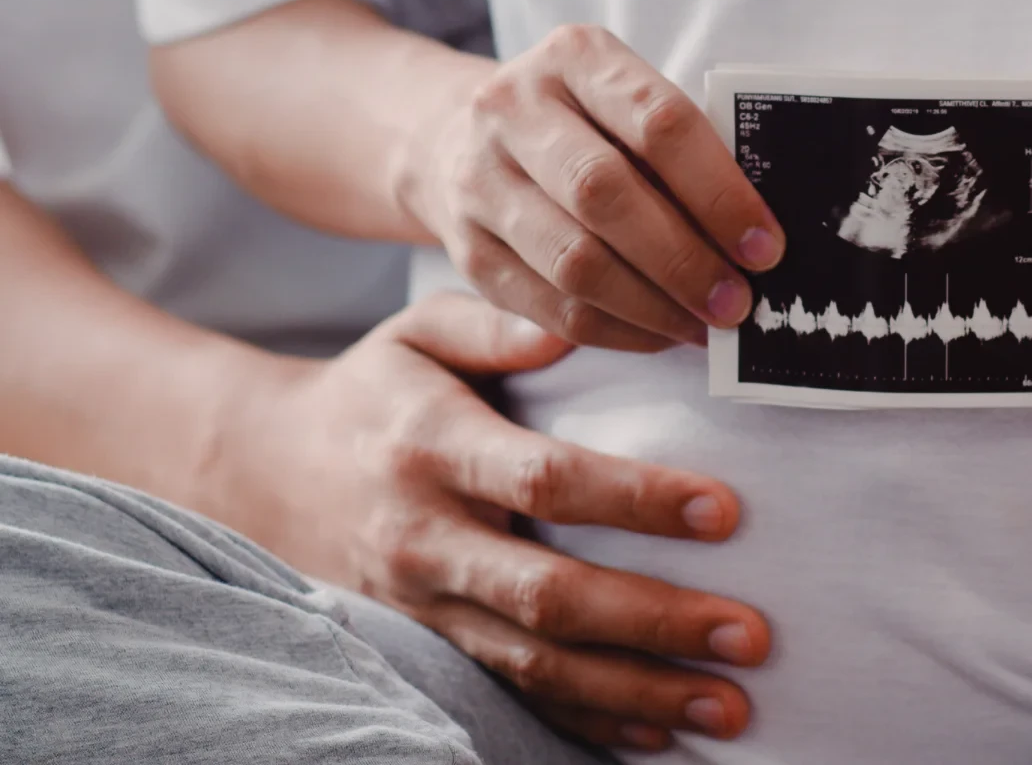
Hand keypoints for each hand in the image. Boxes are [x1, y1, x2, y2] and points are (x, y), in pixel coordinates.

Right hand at [228, 292, 770, 750]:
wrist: (265, 475)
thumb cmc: (374, 394)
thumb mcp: (415, 334)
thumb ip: (494, 324)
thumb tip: (579, 323)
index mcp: (434, 449)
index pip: (544, 480)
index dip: (634, 499)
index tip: (723, 511)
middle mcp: (429, 538)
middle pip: (550, 595)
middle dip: (656, 620)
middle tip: (750, 634)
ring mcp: (426, 607)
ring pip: (538, 665)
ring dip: (637, 691)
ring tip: (729, 706)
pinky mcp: (428, 648)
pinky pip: (511, 697)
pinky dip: (586, 722)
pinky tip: (656, 735)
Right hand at [408, 24, 783, 351]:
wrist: (458, 139)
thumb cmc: (579, 125)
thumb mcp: (624, 103)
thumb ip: (683, 151)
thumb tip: (756, 237)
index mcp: (574, 57)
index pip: (658, 123)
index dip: (719, 192)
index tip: (765, 247)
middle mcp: (513, 110)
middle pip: (605, 194)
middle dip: (684, 260)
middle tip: (737, 303)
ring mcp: (479, 182)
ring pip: (575, 262)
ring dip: (654, 307)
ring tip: (704, 326)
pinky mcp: (468, 253)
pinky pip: (552, 310)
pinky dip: (618, 331)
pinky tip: (660, 334)